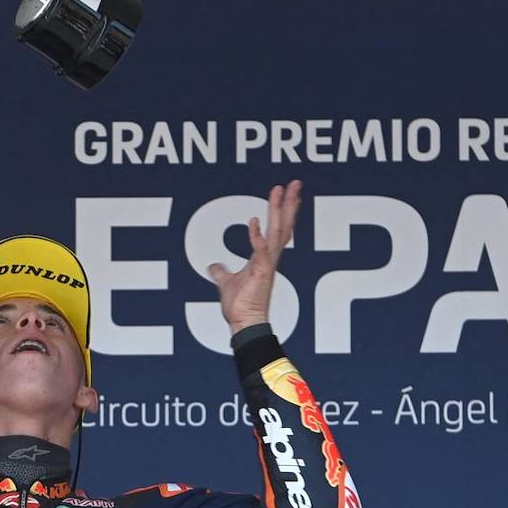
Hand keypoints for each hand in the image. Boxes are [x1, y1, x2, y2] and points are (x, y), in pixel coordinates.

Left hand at [206, 180, 301, 334]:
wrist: (243, 325)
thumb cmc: (240, 307)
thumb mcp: (226, 283)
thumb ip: (221, 272)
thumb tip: (213, 265)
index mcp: (265, 258)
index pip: (277, 228)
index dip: (281, 210)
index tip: (285, 192)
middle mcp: (270, 258)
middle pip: (283, 225)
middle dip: (288, 203)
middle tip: (294, 183)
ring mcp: (267, 265)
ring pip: (277, 232)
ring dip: (279, 211)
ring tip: (281, 191)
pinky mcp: (261, 273)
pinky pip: (260, 251)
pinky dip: (257, 236)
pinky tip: (253, 221)